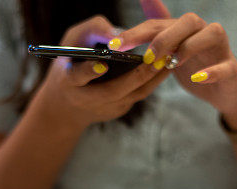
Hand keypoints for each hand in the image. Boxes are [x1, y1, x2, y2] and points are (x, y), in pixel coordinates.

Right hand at [32, 15, 169, 128]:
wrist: (68, 105)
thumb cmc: (71, 62)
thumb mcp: (72, 42)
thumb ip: (92, 32)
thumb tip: (117, 33)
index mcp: (68, 80)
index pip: (76, 77)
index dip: (88, 71)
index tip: (101, 64)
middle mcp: (86, 99)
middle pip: (114, 91)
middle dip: (137, 75)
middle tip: (156, 59)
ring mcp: (105, 108)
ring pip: (132, 95)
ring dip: (153, 78)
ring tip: (168, 60)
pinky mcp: (120, 110)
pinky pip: (138, 94)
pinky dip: (152, 80)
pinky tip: (164, 67)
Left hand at [110, 0, 236, 129]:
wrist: (224, 91)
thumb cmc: (195, 66)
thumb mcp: (172, 47)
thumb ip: (158, 26)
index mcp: (185, 28)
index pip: (158, 24)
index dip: (135, 33)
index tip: (114, 46)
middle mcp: (204, 31)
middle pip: (187, 21)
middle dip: (162, 38)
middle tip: (145, 58)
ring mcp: (220, 48)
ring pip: (210, 34)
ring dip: (188, 47)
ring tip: (171, 65)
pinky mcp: (231, 69)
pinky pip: (225, 66)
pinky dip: (211, 71)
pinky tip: (197, 77)